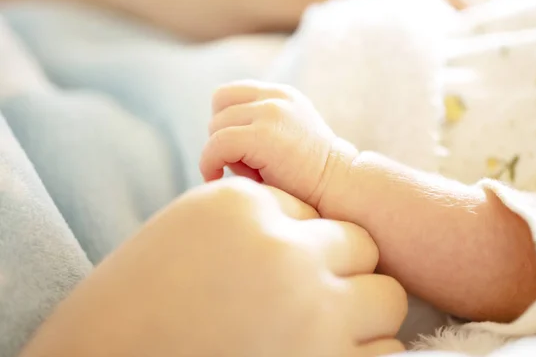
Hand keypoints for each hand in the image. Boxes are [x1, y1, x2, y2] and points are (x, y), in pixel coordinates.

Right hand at [20, 178, 405, 356]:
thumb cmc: (136, 299)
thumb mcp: (188, 229)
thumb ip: (251, 214)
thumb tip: (304, 222)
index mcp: (242, 207)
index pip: (312, 213)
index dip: (304, 243)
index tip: (286, 268)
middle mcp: (284, 252)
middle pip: (360, 245)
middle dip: (343, 268)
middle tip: (315, 297)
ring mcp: (312, 314)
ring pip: (386, 298)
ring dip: (364, 315)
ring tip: (327, 332)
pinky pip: (386, 356)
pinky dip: (367, 356)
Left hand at [201, 80, 339, 205]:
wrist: (342, 187)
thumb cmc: (310, 176)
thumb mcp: (285, 138)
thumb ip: (256, 128)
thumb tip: (214, 138)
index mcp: (281, 95)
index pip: (228, 94)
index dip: (222, 121)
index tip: (232, 149)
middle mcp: (275, 97)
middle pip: (218, 106)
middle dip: (221, 136)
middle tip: (242, 164)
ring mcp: (271, 113)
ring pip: (215, 127)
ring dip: (221, 153)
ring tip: (247, 172)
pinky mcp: (263, 135)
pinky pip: (216, 145)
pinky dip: (209, 163)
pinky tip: (218, 177)